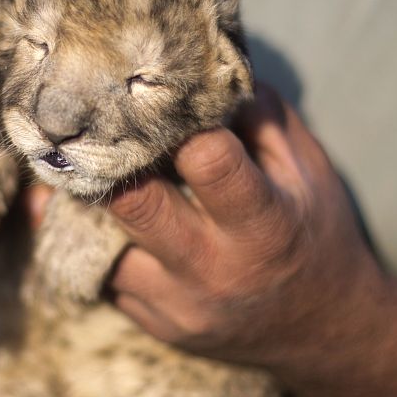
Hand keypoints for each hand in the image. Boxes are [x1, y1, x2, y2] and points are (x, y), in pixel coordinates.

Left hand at [106, 87, 380, 378]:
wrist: (324, 330)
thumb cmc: (314, 230)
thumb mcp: (306, 167)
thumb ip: (255, 113)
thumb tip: (196, 66)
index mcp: (263, 224)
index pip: (206, 161)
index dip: (176, 122)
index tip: (157, 99)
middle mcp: (214, 270)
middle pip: (133, 202)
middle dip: (109, 157)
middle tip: (92, 123)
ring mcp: (177, 305)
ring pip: (97, 242)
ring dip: (83, 199)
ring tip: (72, 160)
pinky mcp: (152, 323)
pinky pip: (99, 273)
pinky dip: (88, 237)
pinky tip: (84, 207)